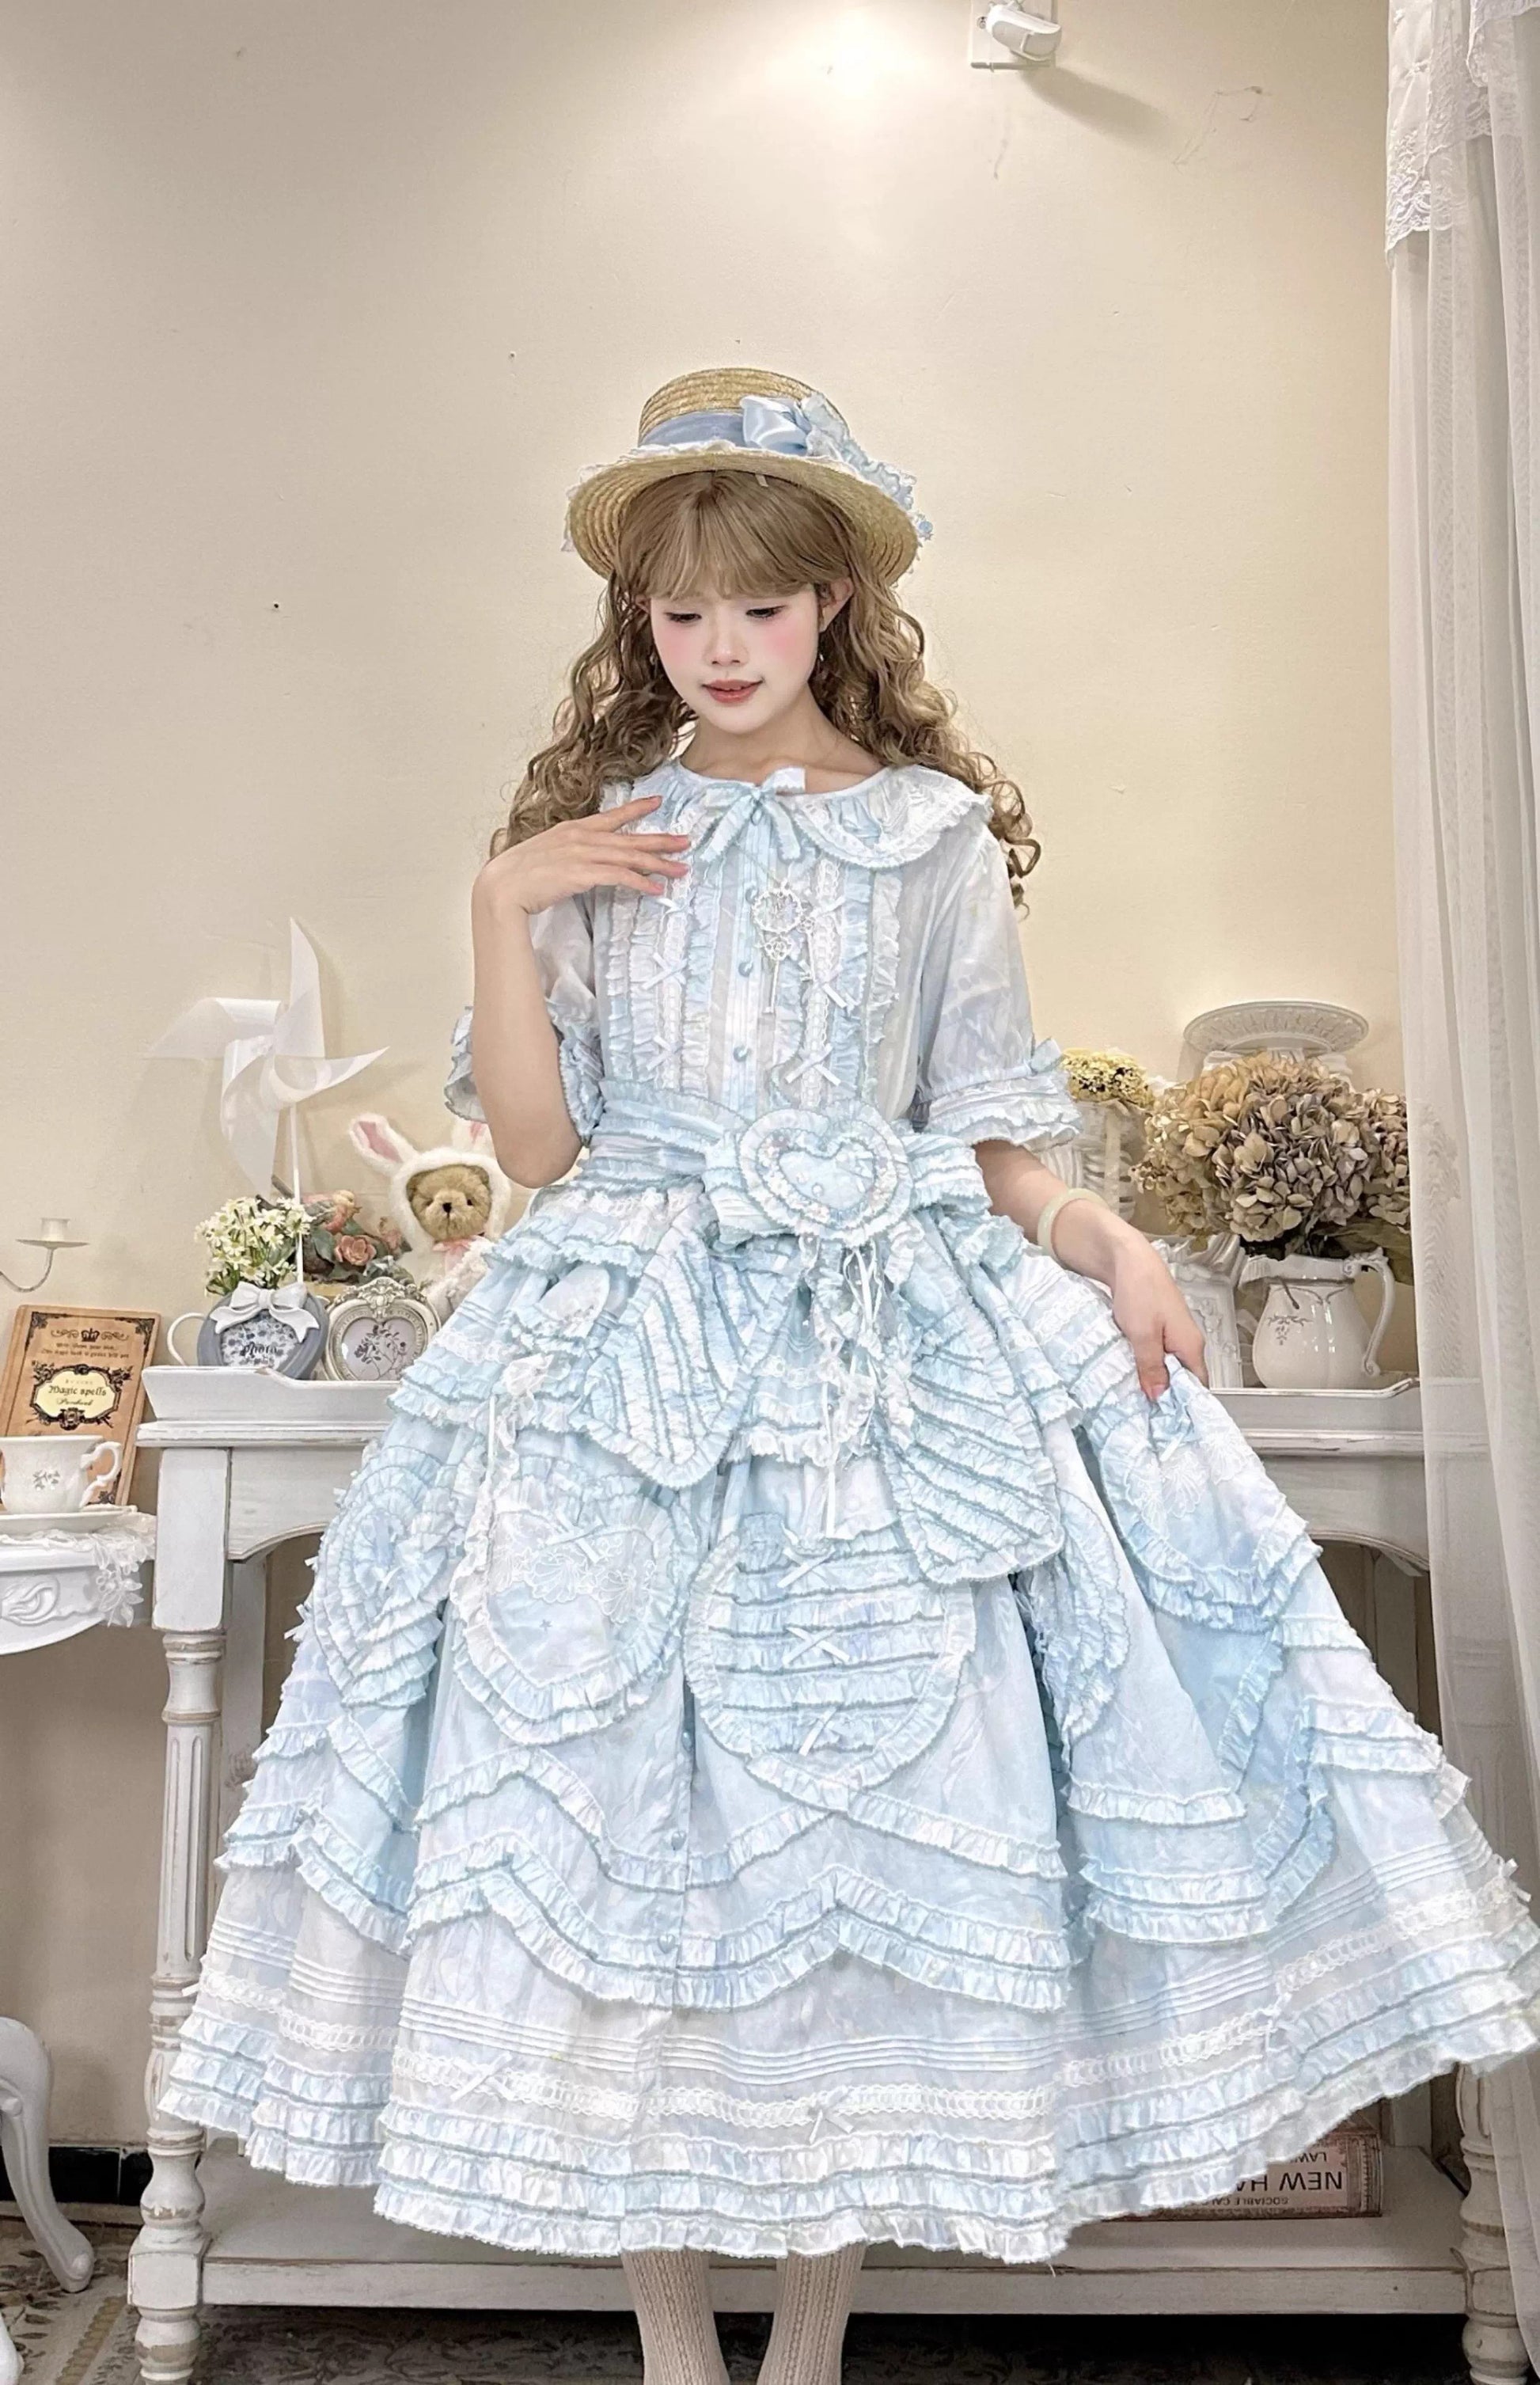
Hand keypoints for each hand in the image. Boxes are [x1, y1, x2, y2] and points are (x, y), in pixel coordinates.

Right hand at [474, 794, 689, 918]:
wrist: (502, 886)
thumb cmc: (519, 875)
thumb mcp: (546, 854)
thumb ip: (567, 854)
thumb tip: (581, 861)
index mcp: (573, 830)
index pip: (611, 817)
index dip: (635, 809)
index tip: (656, 803)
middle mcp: (581, 838)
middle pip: (629, 838)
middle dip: (660, 840)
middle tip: (685, 842)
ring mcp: (583, 854)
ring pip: (630, 856)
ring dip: (658, 863)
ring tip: (680, 869)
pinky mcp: (583, 874)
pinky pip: (620, 876)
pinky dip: (640, 881)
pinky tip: (656, 888)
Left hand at [1106, 1231, 1209, 1401]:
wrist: (1126, 1257)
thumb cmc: (1139, 1290)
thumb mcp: (1143, 1334)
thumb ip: (1152, 1366)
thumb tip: (1159, 1396)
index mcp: (1190, 1345)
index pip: (1198, 1386)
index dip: (1184, 1406)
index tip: (1166, 1425)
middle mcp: (1185, 1342)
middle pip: (1181, 1380)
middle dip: (1164, 1397)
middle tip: (1143, 1417)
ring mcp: (1170, 1335)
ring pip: (1165, 1367)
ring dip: (1150, 1381)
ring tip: (1132, 1400)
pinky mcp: (1155, 1330)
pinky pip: (1153, 1355)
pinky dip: (1141, 1365)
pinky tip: (1126, 1374)